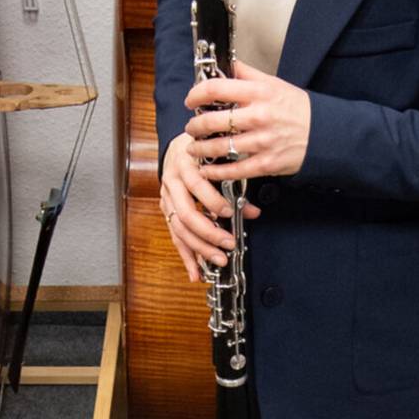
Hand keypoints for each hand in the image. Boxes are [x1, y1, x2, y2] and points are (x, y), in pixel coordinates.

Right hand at [159, 132, 256, 283]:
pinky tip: (195, 273)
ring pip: (179, 229)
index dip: (213, 201)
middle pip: (186, 214)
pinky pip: (175, 237)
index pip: (197, 185)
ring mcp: (166, 198)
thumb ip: (236, 185)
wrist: (180, 146)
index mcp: (185, 165)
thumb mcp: (220, 161)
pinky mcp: (166, 210)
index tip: (230, 212)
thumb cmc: (203, 150)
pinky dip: (186, 256)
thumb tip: (253, 212)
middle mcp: (172, 183)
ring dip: (199, 249)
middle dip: (208, 233)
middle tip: (228, 244)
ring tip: (218, 261)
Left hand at [185, 65, 311, 183]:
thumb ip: (248, 74)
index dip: (196, 94)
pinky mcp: (266, 163)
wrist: (325, 134)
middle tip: (191, 126)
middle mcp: (259, 116)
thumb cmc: (298, 109)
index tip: (191, 99)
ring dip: (200, 149)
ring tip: (194, 147)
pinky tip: (207, 169)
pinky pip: (234, 169)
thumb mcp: (275, 84)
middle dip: (195, 125)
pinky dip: (216, 171)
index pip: (217, 88)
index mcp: (260, 93)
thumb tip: (226, 63)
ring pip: (219, 146)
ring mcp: (262, 141)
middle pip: (213, 120)